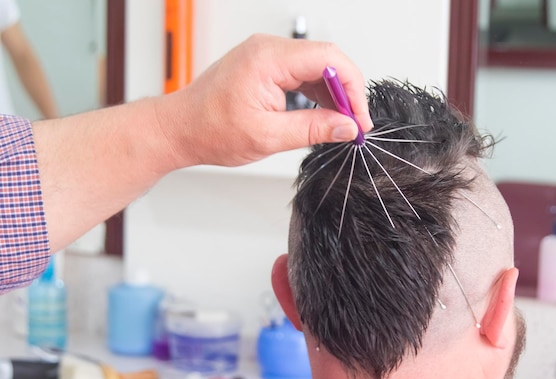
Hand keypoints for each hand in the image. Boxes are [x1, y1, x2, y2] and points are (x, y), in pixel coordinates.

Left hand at [154, 33, 372, 167]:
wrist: (180, 128)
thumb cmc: (209, 129)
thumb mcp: (267, 136)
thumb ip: (313, 130)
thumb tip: (347, 127)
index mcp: (267, 58)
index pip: (328, 58)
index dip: (352, 87)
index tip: (360, 117)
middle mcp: (268, 49)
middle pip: (326, 59)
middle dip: (347, 91)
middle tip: (355, 124)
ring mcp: (266, 56)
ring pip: (317, 66)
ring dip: (334, 94)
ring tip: (342, 124)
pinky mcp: (266, 67)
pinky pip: (302, 73)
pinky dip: (318, 93)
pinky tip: (324, 114)